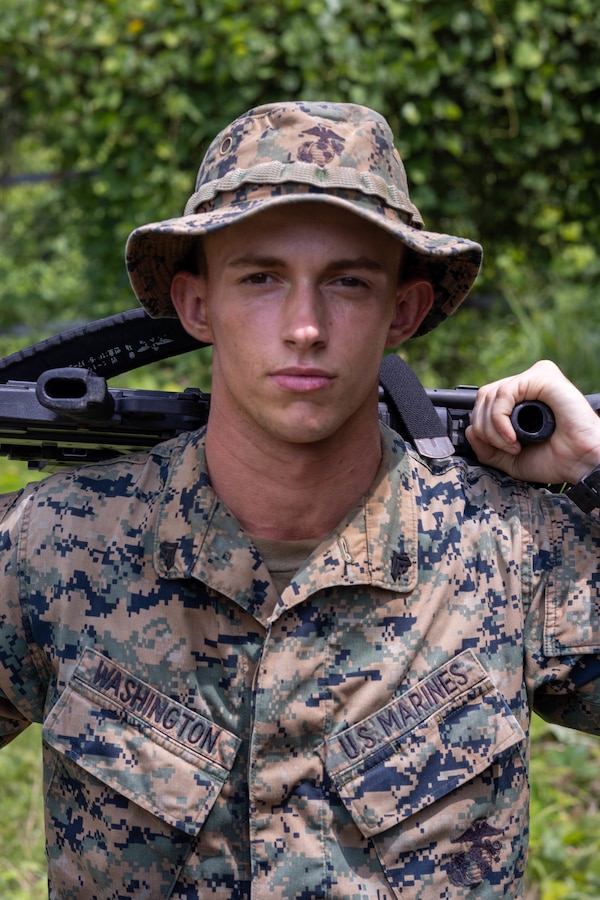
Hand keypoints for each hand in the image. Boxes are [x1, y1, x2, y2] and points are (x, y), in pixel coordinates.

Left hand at [466, 360, 599, 484]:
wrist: (580, 464)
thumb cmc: (554, 459)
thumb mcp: (508, 458)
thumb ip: (486, 447)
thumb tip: (469, 431)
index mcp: (520, 399)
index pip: (484, 402)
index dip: (480, 426)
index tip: (493, 448)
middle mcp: (526, 385)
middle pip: (483, 397)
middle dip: (484, 428)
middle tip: (505, 448)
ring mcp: (535, 378)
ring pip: (490, 395)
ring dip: (493, 428)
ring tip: (512, 445)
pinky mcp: (543, 376)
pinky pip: (504, 392)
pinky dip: (500, 418)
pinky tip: (513, 436)